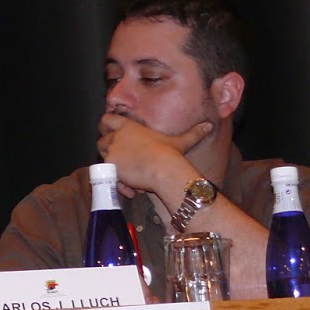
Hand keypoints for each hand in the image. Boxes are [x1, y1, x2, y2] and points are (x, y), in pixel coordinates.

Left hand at [97, 114, 212, 199]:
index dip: (105, 126)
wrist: (163, 170)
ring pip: (102, 159)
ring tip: (130, 179)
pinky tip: (130, 190)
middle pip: (100, 141)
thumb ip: (193, 133)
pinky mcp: (110, 167)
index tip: (109, 133)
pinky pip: (107, 176)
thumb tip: (210, 126)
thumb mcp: (181, 142)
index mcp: (129, 127)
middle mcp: (116, 137)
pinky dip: (117, 183)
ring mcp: (111, 152)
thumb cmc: (170, 154)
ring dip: (113, 168)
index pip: (106, 119)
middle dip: (108, 151)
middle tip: (123, 161)